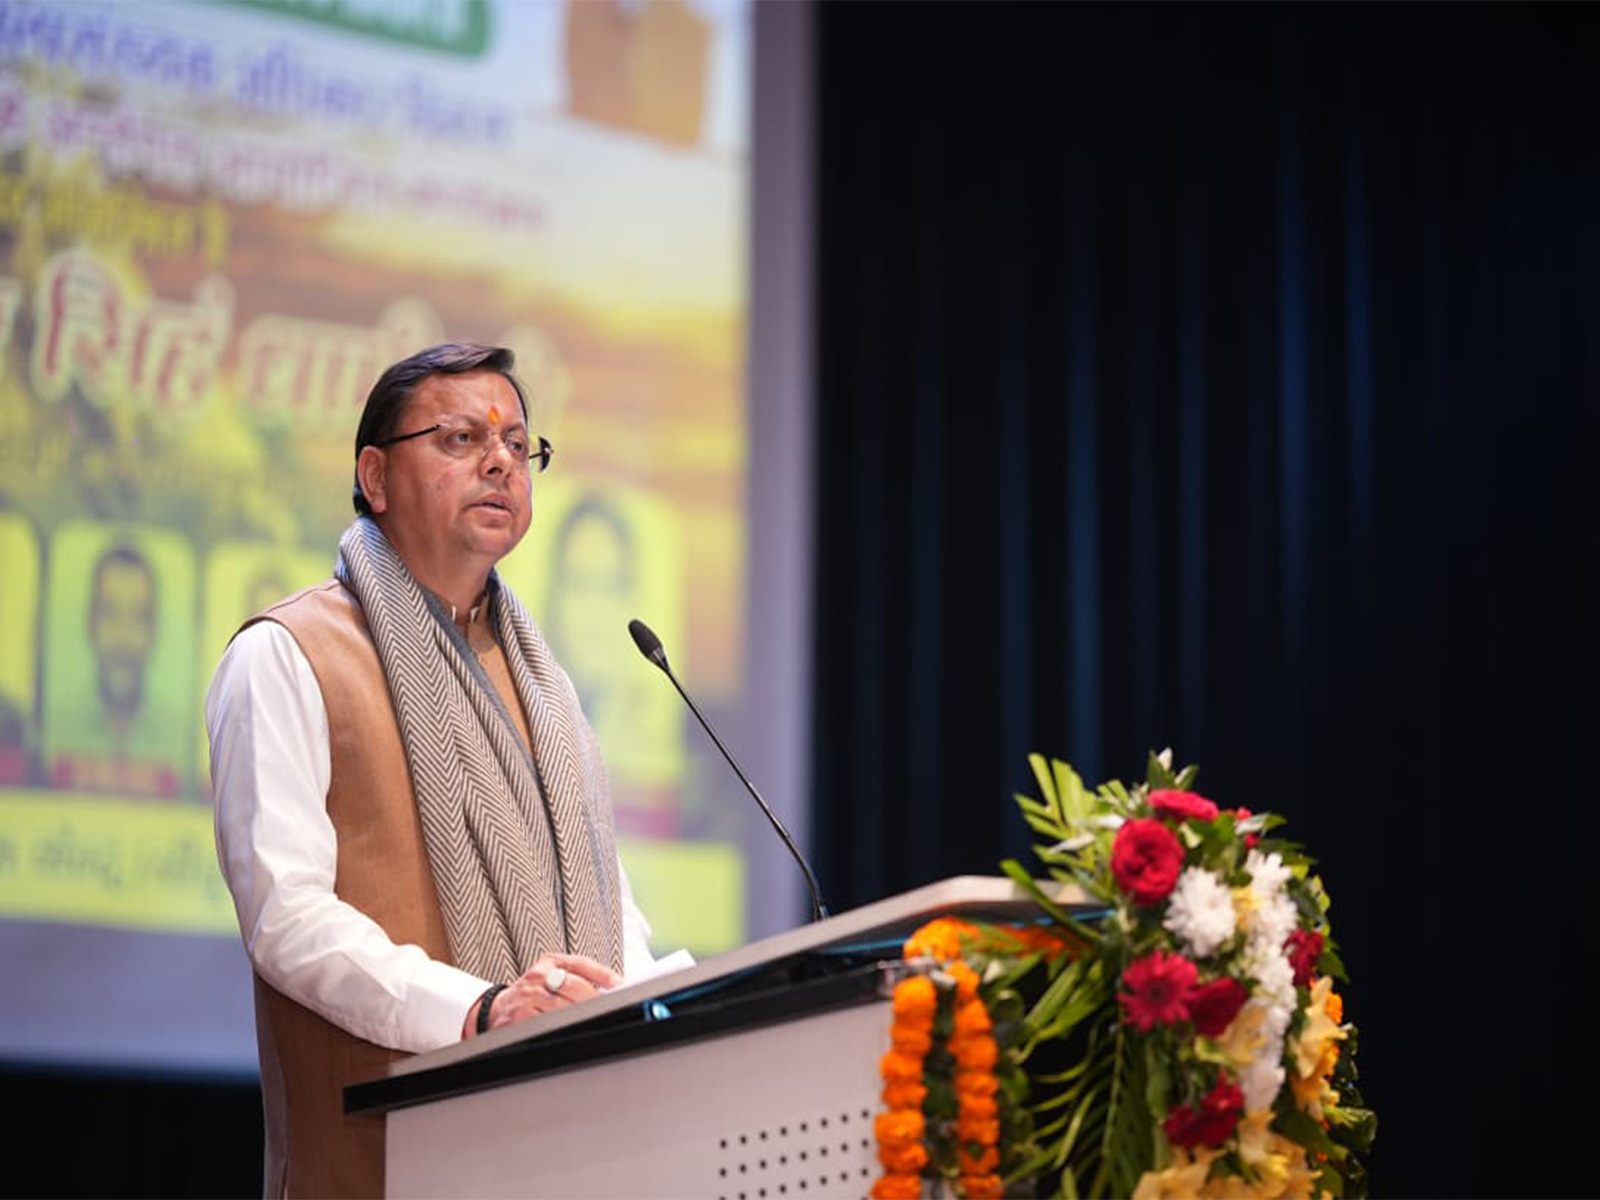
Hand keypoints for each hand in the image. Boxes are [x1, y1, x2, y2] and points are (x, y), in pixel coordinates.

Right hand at [463, 952, 622, 1038]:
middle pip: (574, 986)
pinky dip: (561, 1028)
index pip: (581, 963)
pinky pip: (548, 1024)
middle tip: (605, 1008)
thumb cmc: (532, 993)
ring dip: (579, 1016)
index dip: (602, 974)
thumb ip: (577, 977)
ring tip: (589, 1020)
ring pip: (563, 1007)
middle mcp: (539, 975)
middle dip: (592, 999)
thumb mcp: (551, 976)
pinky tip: (566, 1029)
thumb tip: (610, 989)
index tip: (619, 984)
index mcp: (550, 962)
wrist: (496, 1010)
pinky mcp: (521, 1018)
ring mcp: (529, 996)